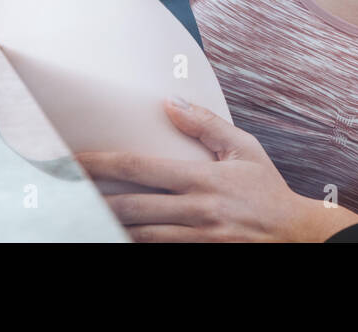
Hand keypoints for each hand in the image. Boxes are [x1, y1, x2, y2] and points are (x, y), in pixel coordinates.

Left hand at [73, 97, 323, 241]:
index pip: (138, 168)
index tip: (70, 157)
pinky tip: (113, 232)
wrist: (296, 236)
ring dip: (105, 224)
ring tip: (77, 212)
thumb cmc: (267, 189)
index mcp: (202, 179)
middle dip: (90, 197)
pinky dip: (133, 242)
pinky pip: (155, 250)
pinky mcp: (199, 254)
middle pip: (127, 206)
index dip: (99, 163)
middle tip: (60, 187)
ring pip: (136, 235)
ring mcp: (196, 238)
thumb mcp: (244, 149)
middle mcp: (195, 211)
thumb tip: (170, 102)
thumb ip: (205, 125)